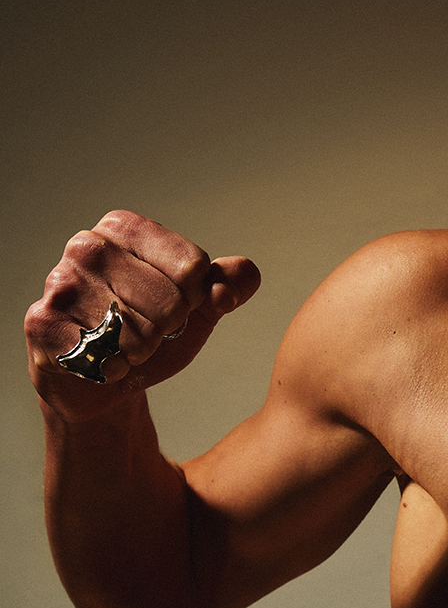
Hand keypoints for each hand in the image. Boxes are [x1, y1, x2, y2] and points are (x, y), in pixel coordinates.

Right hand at [25, 211, 260, 419]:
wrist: (99, 379)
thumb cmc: (149, 332)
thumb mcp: (198, 308)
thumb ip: (228, 285)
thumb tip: (244, 275)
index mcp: (125, 228)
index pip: (194, 266)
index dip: (196, 299)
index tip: (177, 305)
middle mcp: (88, 245)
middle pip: (171, 301)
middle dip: (167, 329)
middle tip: (145, 330)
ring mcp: (61, 282)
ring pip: (138, 332)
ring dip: (140, 351)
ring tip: (120, 343)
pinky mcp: (43, 323)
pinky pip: (105, 355)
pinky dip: (112, 368)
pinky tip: (98, 359)